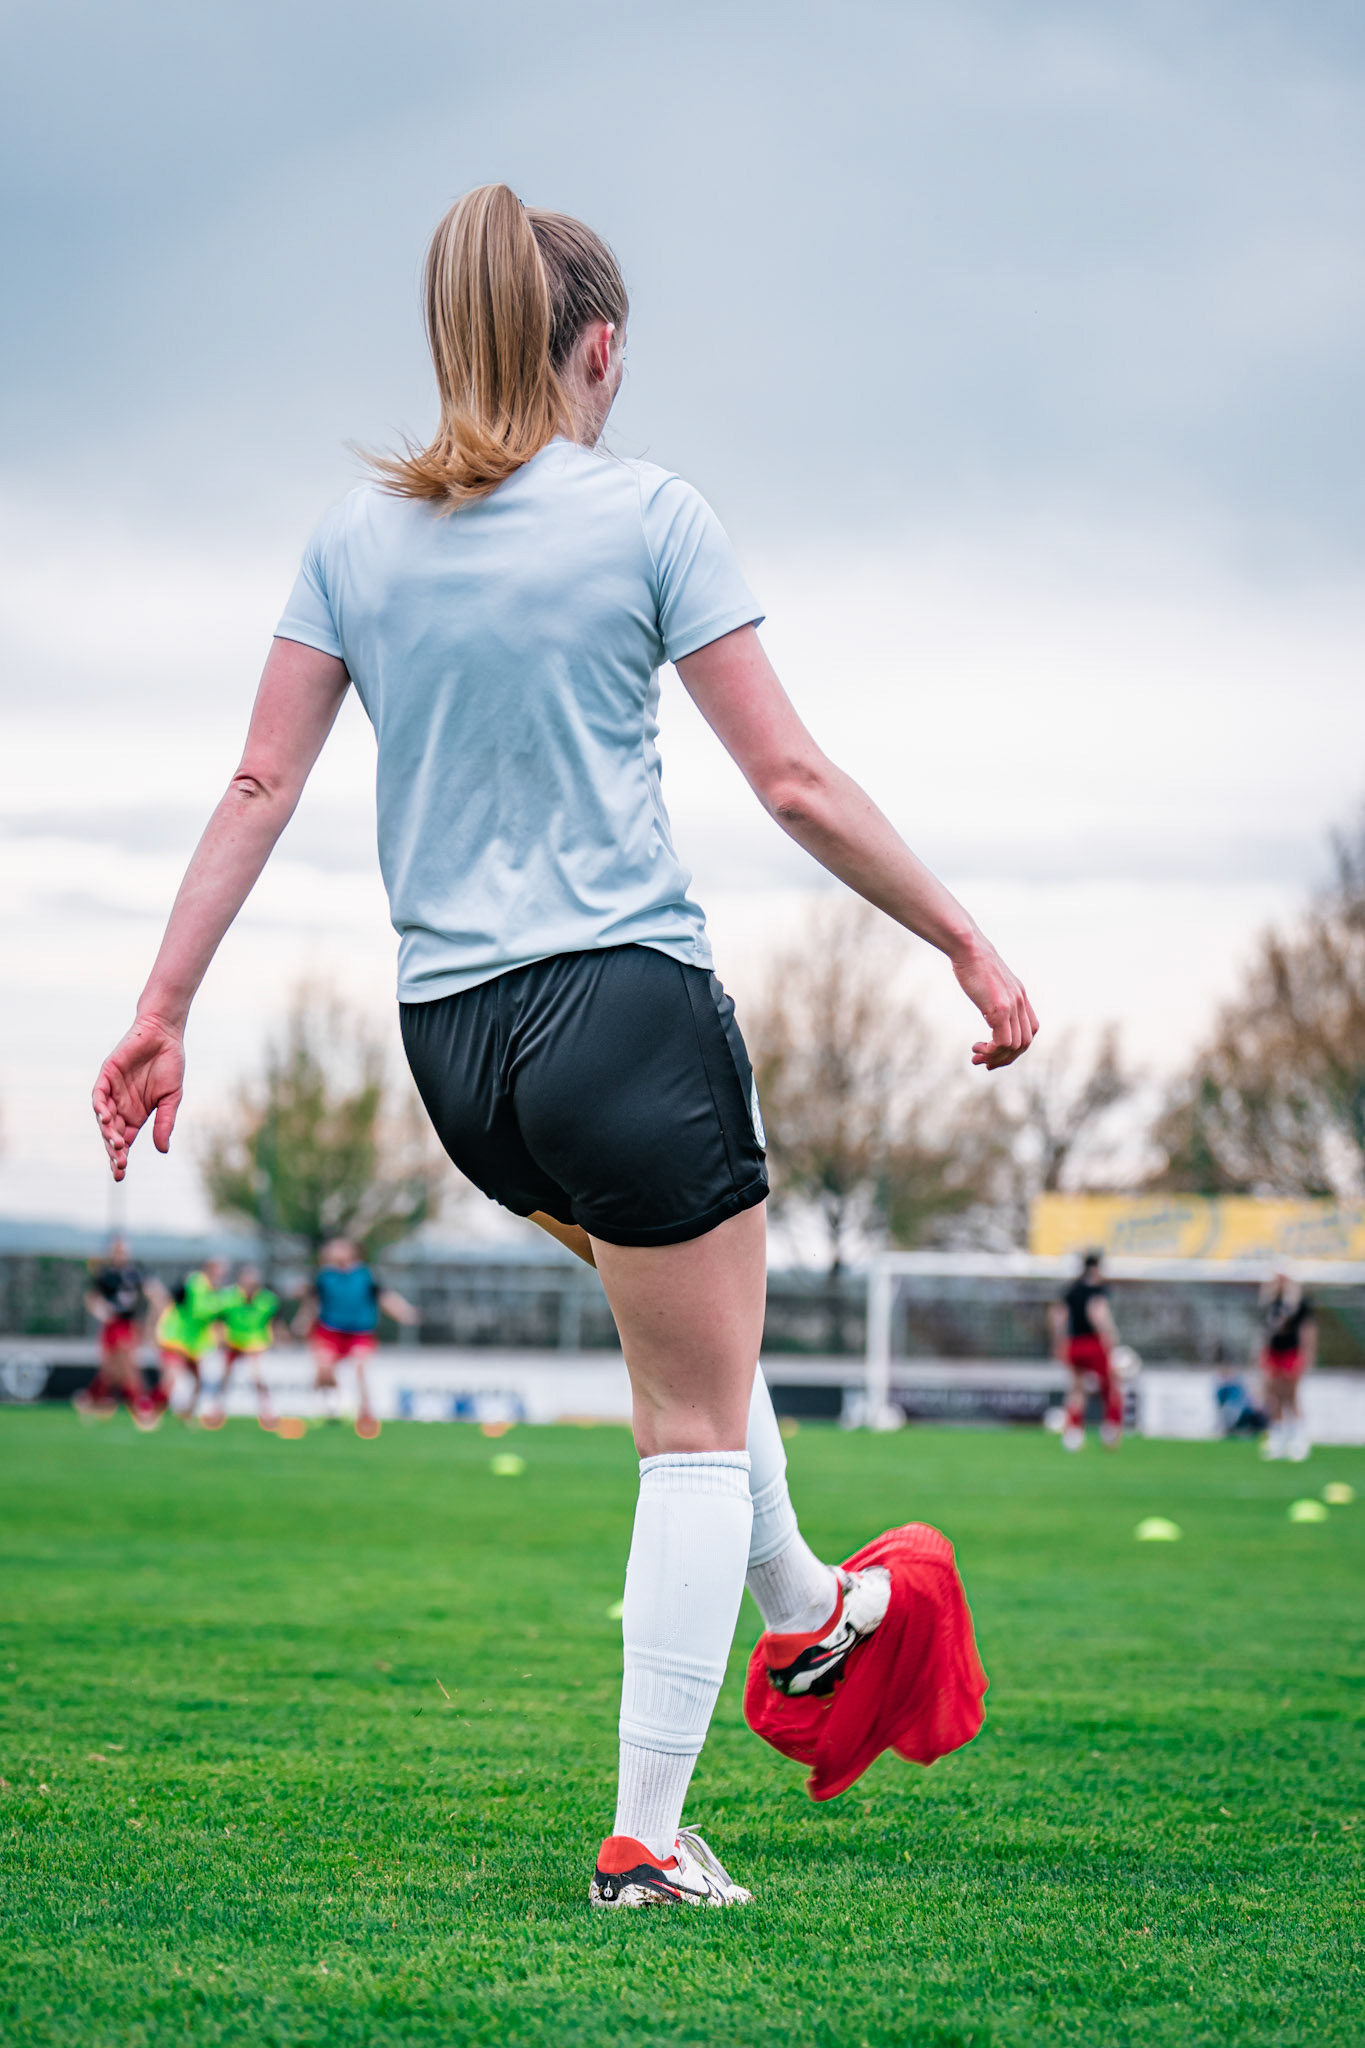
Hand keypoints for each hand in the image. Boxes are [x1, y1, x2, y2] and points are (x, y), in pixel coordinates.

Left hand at [92, 1015, 184, 1180]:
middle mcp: (121, 1107)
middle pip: (111, 1134)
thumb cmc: (170, 1065)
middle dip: (114, 1151)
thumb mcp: (171, 1099)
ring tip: (116, 1145)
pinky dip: (100, 1107)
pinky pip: (99, 1095)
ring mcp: (112, 1092)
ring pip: (104, 1118)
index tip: (120, 1175)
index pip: (123, 1142)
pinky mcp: (106, 1076)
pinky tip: (105, 1119)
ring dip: (108, 1133)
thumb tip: (162, 1150)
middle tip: (120, 1165)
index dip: (119, 1158)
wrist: (165, 1035)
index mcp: (136, 1116)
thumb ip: (165, 1123)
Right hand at [952, 937, 1038, 1070]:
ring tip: (977, 1058)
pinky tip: (977, 1048)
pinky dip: (992, 1051)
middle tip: (985, 1063)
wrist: (968, 947)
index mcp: (1020, 996)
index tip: (996, 1053)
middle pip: (1025, 1042)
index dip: (1017, 1047)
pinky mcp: (999, 1008)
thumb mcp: (989, 981)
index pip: (1030, 1030)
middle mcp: (1020, 1002)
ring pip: (1015, 1045)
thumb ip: (994, 995)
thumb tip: (987, 1006)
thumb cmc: (972, 961)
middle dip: (1006, 1058)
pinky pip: (1003, 1041)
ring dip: (996, 1057)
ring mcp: (1012, 1005)